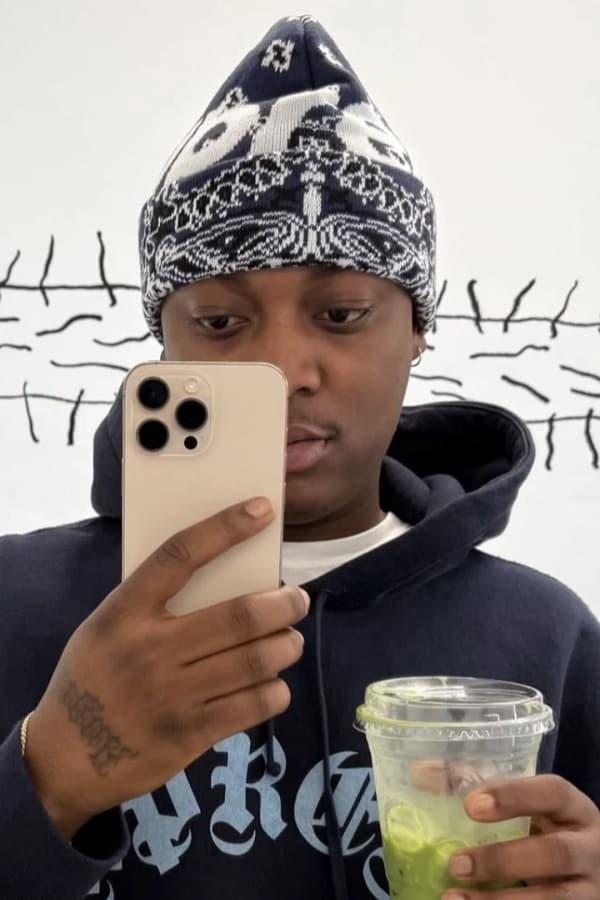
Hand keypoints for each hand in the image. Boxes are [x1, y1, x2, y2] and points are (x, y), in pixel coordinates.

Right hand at [23, 498, 308, 839]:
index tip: (261, 510)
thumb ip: (153, 606)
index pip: (180, 555)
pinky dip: (275, 690)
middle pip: (239, 615)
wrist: (64, 759)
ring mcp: (171, 695)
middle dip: (284, 603)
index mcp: (124, 613)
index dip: (225, 528)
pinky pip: (253, 706)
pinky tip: (274, 683)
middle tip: (296, 599)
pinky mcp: (189, 735)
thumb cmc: (92, 680)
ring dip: (287, 645)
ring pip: (256, 660)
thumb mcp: (106, 629)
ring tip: (290, 640)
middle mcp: (150, 650)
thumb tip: (227, 579)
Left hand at [444, 774, 599, 899]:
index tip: (471, 806)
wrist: (584, 868)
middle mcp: (589, 848)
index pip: (552, 792)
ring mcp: (589, 888)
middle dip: (502, 860)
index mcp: (574, 808)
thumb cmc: (542, 827)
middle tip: (456, 864)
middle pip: (554, 853)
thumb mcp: (524, 805)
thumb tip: (420, 773)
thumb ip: (474, 783)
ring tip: (453, 898)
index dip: (513, 797)